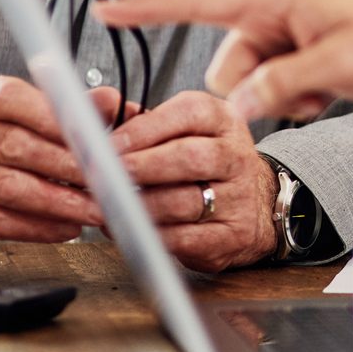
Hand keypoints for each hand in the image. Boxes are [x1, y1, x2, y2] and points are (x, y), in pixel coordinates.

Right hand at [0, 77, 112, 262]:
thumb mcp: (23, 123)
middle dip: (68, 164)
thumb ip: (65, 113)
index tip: (89, 133)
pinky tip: (66, 228)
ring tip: (95, 208)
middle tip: (106, 177)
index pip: (8, 97)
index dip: (51, 115)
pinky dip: (39, 227)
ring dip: (61, 201)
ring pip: (10, 187)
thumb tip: (110, 101)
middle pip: (15, 145)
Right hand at [96, 0, 352, 121]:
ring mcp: (289, 38)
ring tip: (326, 90)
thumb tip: (236, 105)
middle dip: (250, 90)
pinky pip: (274, 91)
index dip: (148, 8)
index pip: (196, 2)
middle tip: (305, 91)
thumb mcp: (336, 67)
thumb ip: (279, 85)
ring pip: (248, 84)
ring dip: (278, 99)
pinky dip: (296, 100)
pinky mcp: (304, 59)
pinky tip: (332, 92)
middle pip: (223, 64)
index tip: (105, 8)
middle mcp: (275, 13)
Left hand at [106, 90, 276, 271]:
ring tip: (109, 204)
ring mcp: (239, 197)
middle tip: (105, 174)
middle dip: (140, 165)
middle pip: (189, 157)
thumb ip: (147, 123)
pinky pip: (184, 238)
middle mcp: (236, 156)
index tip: (109, 143)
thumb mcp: (189, 132)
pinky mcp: (232, 235)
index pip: (189, 113)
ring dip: (139, 205)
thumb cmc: (207, 166)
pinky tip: (128, 228)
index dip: (144, 129)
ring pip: (184, 201)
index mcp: (224, 121)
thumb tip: (96, 123)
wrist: (257, 206)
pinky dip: (150, 234)